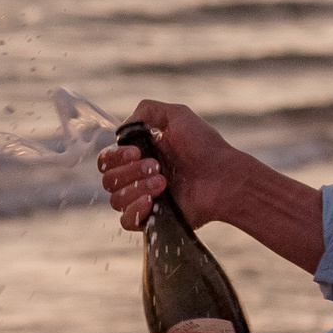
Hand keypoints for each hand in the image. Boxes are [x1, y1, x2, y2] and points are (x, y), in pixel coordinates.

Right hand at [96, 100, 242, 230]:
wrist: (225, 177)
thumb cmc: (205, 146)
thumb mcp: (177, 115)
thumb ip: (147, 110)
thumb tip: (124, 128)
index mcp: (138, 155)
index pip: (107, 160)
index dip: (116, 156)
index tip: (136, 152)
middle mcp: (137, 178)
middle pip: (108, 180)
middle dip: (129, 172)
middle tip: (157, 166)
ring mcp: (144, 199)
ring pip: (115, 200)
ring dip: (136, 188)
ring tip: (163, 182)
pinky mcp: (153, 220)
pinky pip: (126, 221)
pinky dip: (134, 210)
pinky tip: (151, 202)